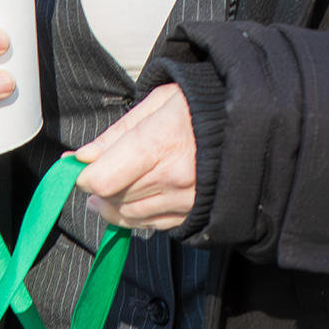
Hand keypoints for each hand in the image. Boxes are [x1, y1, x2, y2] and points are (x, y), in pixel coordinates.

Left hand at [76, 83, 197, 230]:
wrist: (248, 123)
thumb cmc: (203, 106)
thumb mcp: (156, 104)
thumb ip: (115, 134)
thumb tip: (82, 157)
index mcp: (160, 142)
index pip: (102, 179)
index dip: (84, 176)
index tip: (80, 167)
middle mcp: (174, 177)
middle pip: (113, 197)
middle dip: (98, 187)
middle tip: (97, 170)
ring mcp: (185, 199)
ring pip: (129, 215)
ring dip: (114, 203)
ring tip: (114, 183)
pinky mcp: (193, 213)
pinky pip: (151, 225)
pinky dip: (136, 214)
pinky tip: (136, 196)